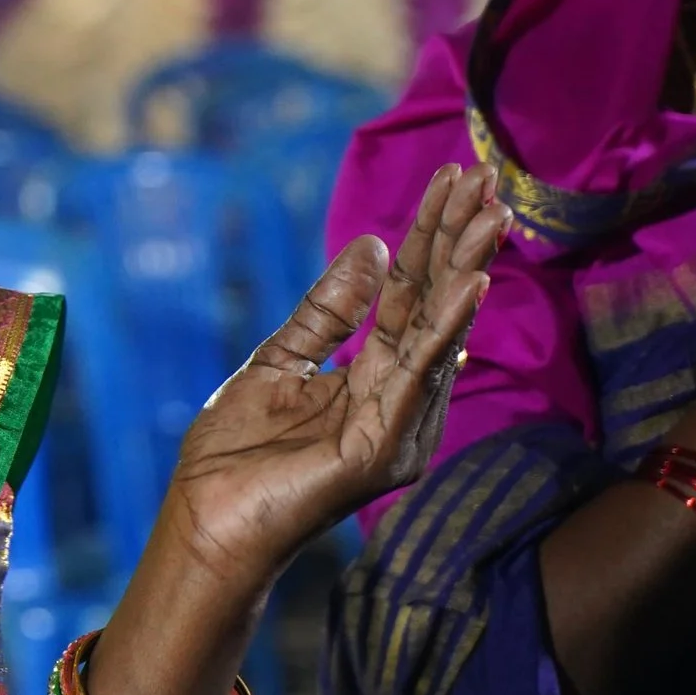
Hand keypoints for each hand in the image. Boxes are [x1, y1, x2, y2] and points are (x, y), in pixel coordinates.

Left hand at [163, 162, 502, 589]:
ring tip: (490, 214)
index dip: (432, 236)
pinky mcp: (385, 448)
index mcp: (375, 377)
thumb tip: (373, 245)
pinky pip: (419, 376)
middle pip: (435, 305)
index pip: (413, 294)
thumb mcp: (280, 358)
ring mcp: (400, 425)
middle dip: (460, 240)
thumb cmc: (236, 451)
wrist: (204, 517)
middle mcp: (401, 400)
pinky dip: (446, 327)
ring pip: (439, 332)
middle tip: (486, 177)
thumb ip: (328, 310)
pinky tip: (470, 282)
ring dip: (465, 269)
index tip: (456, 179)